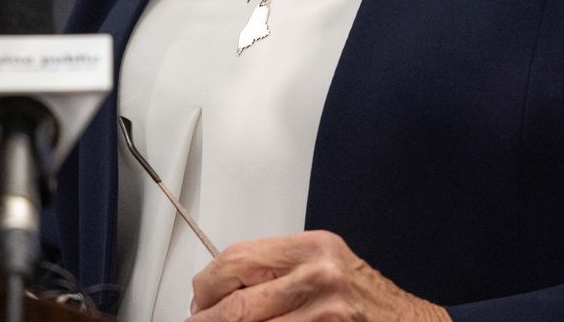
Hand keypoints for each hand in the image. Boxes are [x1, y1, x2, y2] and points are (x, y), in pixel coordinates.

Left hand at [188, 231, 447, 321]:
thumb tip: (217, 293)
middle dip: (207, 320)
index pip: (237, 260)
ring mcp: (326, 313)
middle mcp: (319, 276)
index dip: (207, 286)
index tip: (198, 301)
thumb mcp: (322, 267)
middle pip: (237, 304)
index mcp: (312, 248)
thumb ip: (276, 272)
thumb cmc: (365, 298)